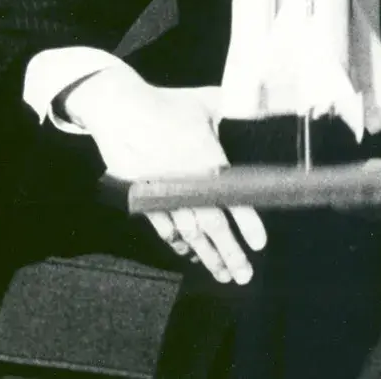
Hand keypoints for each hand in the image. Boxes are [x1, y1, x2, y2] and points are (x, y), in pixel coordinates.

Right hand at [62, 67, 265, 284]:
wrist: (119, 109)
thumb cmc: (167, 103)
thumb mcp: (206, 102)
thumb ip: (234, 110)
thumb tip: (261, 105)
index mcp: (209, 161)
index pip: (235, 200)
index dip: (248, 224)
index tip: (260, 245)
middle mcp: (189, 183)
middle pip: (214, 227)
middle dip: (231, 254)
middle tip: (245, 277)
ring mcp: (165, 194)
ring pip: (190, 234)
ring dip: (207, 256)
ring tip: (223, 275)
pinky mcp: (144, 197)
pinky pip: (164, 227)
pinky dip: (177, 243)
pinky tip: (189, 254)